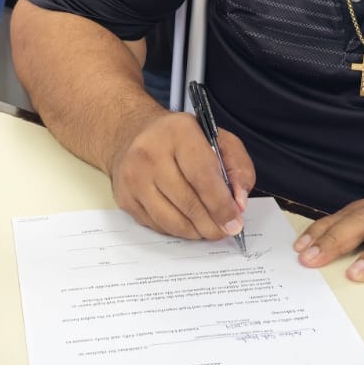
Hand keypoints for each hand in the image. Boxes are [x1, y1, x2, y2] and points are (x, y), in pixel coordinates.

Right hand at [108, 110, 253, 239]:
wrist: (131, 134)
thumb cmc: (180, 138)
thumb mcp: (218, 139)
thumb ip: (238, 167)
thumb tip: (239, 204)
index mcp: (178, 132)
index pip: (202, 176)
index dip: (221, 205)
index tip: (234, 222)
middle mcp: (150, 153)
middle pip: (187, 202)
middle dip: (211, 224)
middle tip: (224, 231)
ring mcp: (133, 177)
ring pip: (170, 220)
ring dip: (195, 231)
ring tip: (208, 229)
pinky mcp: (124, 198)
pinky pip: (156, 225)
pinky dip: (176, 230)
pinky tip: (187, 222)